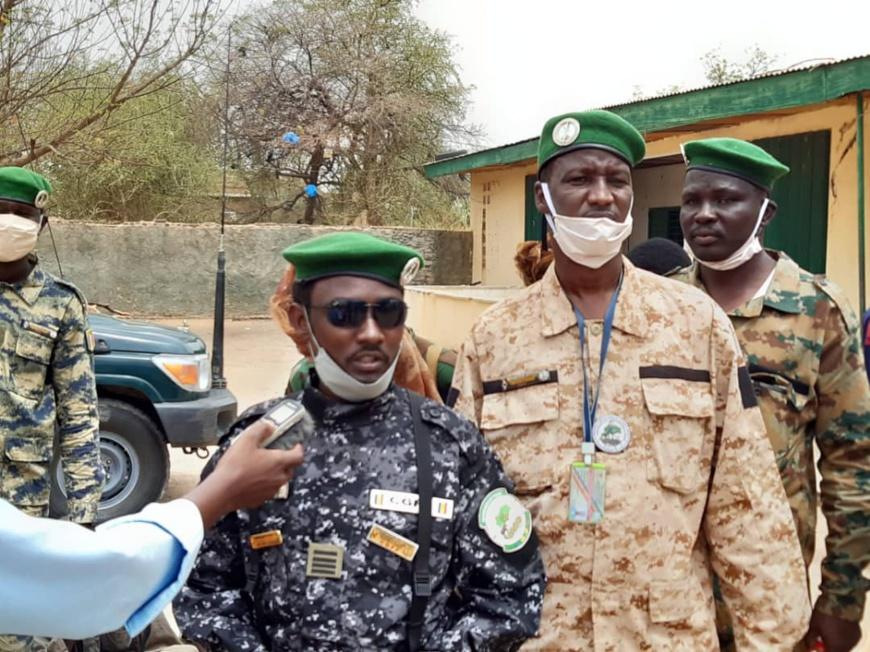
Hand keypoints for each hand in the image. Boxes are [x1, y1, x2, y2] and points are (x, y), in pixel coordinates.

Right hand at [186, 419, 303, 527]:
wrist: (221, 492)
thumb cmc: (235, 466)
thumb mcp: (246, 440)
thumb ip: (261, 429)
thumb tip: (270, 426)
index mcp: (279, 462)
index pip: (299, 456)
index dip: (299, 449)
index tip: (295, 445)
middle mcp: (279, 478)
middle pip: (290, 469)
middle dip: (286, 462)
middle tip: (275, 455)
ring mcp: (271, 491)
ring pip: (279, 480)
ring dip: (275, 473)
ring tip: (262, 467)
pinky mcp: (261, 500)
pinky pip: (268, 490)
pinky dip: (265, 484)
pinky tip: (253, 480)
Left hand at [804, 607, 861, 651]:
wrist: (841, 601)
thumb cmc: (825, 614)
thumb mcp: (813, 626)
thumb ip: (811, 640)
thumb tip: (809, 647)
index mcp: (835, 647)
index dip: (822, 651)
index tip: (817, 646)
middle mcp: (846, 647)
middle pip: (837, 651)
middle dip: (829, 647)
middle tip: (822, 639)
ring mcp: (853, 640)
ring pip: (843, 647)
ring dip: (837, 643)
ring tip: (829, 630)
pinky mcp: (858, 634)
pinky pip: (849, 640)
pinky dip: (843, 637)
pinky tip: (838, 628)